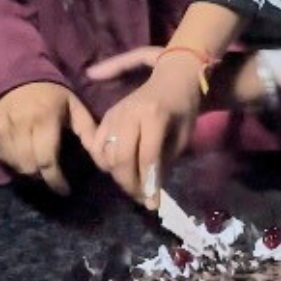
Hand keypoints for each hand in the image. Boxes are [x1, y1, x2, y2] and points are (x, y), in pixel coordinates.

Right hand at [0, 82, 94, 194]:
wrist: (12, 74)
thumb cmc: (48, 90)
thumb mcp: (71, 103)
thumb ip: (86, 127)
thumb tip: (99, 151)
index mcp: (44, 120)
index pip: (47, 161)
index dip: (56, 180)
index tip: (65, 190)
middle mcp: (20, 128)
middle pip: (30, 168)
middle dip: (42, 176)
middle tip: (51, 174)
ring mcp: (1, 131)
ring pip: (15, 166)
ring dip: (28, 171)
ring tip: (38, 166)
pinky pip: (2, 158)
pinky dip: (13, 162)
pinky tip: (23, 156)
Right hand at [84, 53, 205, 209]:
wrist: (173, 76)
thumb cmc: (183, 107)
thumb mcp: (183, 135)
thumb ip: (166, 160)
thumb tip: (152, 188)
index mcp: (155, 116)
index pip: (147, 157)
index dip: (149, 184)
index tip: (152, 204)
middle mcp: (130, 114)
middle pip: (121, 157)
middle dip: (129, 183)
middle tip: (140, 197)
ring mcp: (115, 113)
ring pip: (106, 153)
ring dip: (117, 174)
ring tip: (132, 183)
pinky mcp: (106, 115)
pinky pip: (97, 144)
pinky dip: (103, 161)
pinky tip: (116, 168)